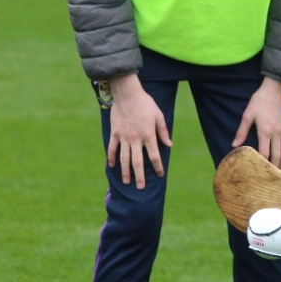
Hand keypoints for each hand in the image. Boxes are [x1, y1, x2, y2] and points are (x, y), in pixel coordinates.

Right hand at [107, 74, 171, 188]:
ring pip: (124, 158)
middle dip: (140, 176)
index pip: (154, 156)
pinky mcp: (114, 133)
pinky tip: (112, 166)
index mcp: (148, 135)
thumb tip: (169, 145)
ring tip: (126, 182)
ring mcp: (123, 137)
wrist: (127, 93)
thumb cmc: (145, 103)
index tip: (160, 175)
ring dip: (125, 171)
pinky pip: (112, 148)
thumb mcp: (158, 115)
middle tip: (141, 187)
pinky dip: (111, 158)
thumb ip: (163, 131)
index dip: (157, 167)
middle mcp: (136, 139)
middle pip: (137, 162)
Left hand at [232, 76, 280, 168]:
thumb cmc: (258, 101)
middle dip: (275, 166)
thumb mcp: (247, 115)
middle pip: (277, 155)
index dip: (263, 163)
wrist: (273, 89)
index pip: (265, 153)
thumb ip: (242, 131)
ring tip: (279, 169)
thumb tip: (234, 145)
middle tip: (272, 176)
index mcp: (265, 131)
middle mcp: (276, 132)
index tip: (260, 171)